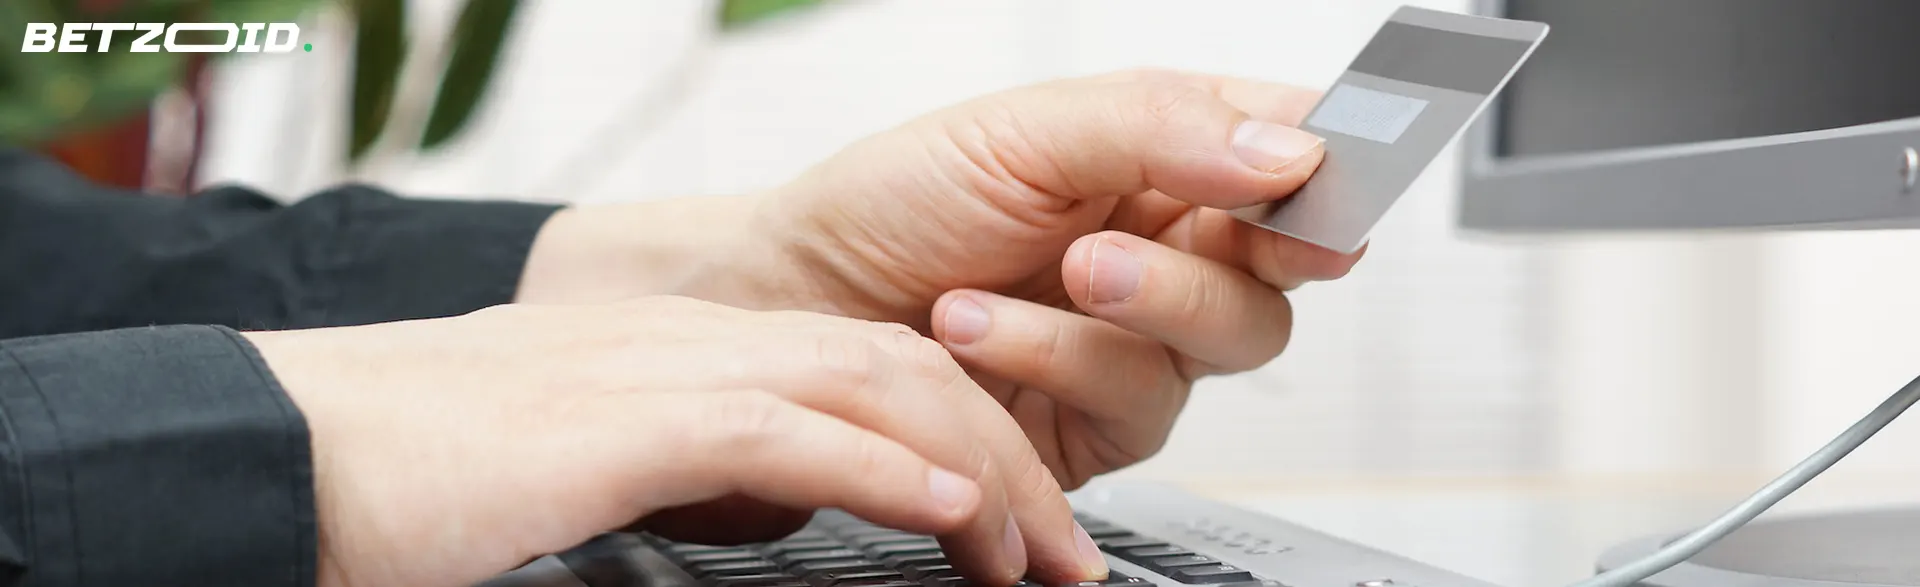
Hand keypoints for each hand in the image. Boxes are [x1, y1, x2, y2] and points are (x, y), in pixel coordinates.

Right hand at [244, 297, 1104, 586]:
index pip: (867, 367)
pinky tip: (951, 515)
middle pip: (898, 370)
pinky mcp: (621, 422)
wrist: (288, 448)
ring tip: (1037, 551)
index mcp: (687, 352)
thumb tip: (776, 516)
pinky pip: (786, 434)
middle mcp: (691, 343)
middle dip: (1004, 458)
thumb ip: (689, 476)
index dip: (964, 435)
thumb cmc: (423, 478)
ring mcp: (659, 372)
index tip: (1018, 524)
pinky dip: (885, 471)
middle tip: (1066, 554)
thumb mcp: (588, 471)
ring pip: (868, 389)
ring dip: (976, 471)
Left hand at [516, 70, 1364, 578]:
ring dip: (1109, 321)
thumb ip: (1159, 128)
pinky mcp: (1099, 421)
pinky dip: (1053, 366)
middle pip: (1283, 269)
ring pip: (1223, 345)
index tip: (1317, 181)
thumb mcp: (1017, 134)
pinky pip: (1139, 405)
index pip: (1293, 151)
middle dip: (1200, 268)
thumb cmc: (891, 204)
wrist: (786, 305)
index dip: (1330, 166)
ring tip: (985, 299)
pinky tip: (973, 339)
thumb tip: (1291, 150)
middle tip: (1107, 256)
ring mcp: (1139, 339)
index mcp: (1167, 156)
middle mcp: (1169, 247)